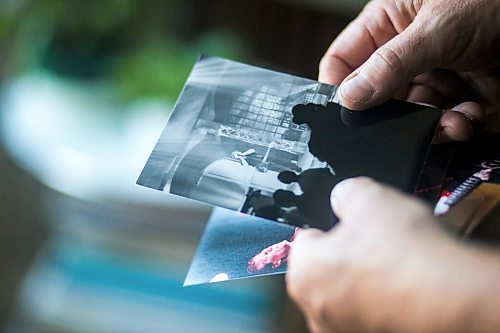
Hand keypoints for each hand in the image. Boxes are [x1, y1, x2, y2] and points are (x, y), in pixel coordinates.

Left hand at [286, 177, 499, 332]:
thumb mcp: (369, 197)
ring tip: (397, 265)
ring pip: (349, 293)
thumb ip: (345, 193)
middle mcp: (318, 310)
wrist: (454, 298)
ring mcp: (345, 330)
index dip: (329, 226)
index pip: (306, 241)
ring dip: (366, 279)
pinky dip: (383, 300)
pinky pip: (371, 312)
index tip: (345, 225)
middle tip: (376, 242)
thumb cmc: (407, 256)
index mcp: (305, 274)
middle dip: (348, 253)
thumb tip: (343, 197)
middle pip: (326, 269)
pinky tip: (406, 288)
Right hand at [319, 0, 499, 141]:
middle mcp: (404, 50)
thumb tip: (349, 96)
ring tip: (454, 120)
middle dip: (395, 114)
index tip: (345, 112)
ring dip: (430, 123)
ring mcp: (432, 72)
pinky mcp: (458, 91)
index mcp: (387, 24)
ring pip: (410, 112)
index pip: (342, 62)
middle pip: (377, 95)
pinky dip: (454, 124)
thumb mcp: (438, 27)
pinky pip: (441, 118)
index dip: (338, 88)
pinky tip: (468, 117)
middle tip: (414, 119)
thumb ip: (391, 64)